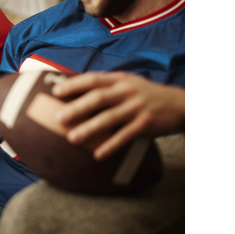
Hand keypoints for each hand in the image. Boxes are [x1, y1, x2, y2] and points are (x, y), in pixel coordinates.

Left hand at [53, 72, 184, 160]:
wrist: (178, 103)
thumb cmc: (144, 93)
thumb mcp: (127, 82)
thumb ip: (105, 84)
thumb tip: (74, 87)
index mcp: (119, 79)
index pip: (93, 79)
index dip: (74, 85)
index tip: (56, 92)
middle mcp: (127, 91)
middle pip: (98, 98)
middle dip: (77, 108)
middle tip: (58, 118)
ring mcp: (137, 107)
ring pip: (110, 118)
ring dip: (89, 129)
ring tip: (72, 138)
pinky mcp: (146, 124)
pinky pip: (125, 136)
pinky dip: (111, 145)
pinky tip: (98, 154)